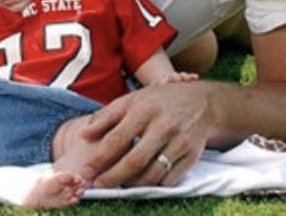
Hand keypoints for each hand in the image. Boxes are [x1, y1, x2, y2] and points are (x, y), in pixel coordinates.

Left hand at [78, 81, 214, 187]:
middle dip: (114, 176)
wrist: (202, 102)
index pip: (117, 139)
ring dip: (133, 184)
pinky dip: (154, 184)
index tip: (87, 170)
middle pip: (134, 160)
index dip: (100, 157)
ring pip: (153, 174)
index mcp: (143, 110)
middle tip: (100, 184)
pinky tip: (142, 181)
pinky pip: (169, 179)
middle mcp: (162, 126)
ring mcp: (179, 142)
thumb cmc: (158, 101)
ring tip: (119, 185)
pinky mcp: (192, 156)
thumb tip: (83, 134)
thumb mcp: (131, 100)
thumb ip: (106, 117)